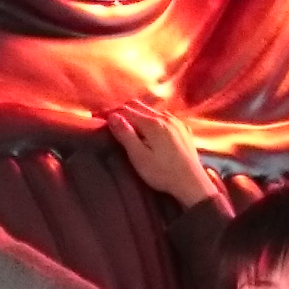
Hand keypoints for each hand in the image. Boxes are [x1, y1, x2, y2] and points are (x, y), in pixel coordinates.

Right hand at [103, 102, 222, 208]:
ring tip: (128, 123)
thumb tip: (112, 116)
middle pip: (138, 105)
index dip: (110, 112)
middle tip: (110, 119)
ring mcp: (176, 121)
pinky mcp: (183, 129)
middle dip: (122, 110)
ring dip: (138, 113)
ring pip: (152, 109)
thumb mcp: (139, 157)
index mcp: (152, 123)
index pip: (125, 110)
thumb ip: (126, 135)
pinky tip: (150, 127)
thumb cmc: (162, 173)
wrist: (192, 183)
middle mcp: (164, 117)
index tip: (97, 117)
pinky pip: (164, 116)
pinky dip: (152, 118)